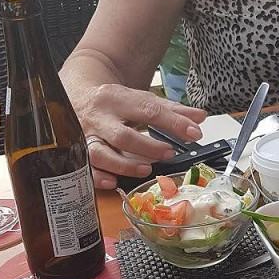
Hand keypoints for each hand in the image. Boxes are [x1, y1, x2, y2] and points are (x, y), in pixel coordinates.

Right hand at [79, 83, 207, 189]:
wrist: (79, 95)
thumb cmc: (116, 102)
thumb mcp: (142, 99)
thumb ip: (172, 110)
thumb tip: (200, 117)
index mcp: (118, 99)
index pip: (148, 110)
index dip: (173, 123)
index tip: (194, 133)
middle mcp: (100, 117)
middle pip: (122, 136)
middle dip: (147, 147)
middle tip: (169, 153)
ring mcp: (87, 136)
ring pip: (100, 154)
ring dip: (124, 165)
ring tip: (146, 169)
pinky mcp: (77, 152)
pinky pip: (85, 168)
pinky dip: (98, 177)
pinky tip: (113, 182)